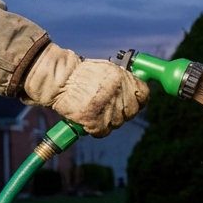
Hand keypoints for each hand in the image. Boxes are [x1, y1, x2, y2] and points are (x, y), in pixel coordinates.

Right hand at [22, 44, 148, 136]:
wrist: (58, 80)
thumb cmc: (80, 74)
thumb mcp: (106, 69)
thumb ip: (123, 80)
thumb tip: (136, 92)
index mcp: (122, 77)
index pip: (144, 94)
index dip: (138, 100)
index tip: (132, 102)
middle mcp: (118, 92)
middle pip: (131, 112)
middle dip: (122, 112)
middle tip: (108, 109)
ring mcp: (107, 107)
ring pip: (117, 123)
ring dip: (107, 121)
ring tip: (94, 111)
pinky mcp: (95, 120)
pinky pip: (103, 132)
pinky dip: (95, 129)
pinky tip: (87, 120)